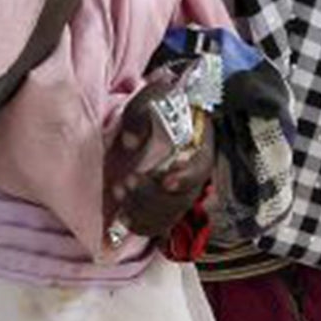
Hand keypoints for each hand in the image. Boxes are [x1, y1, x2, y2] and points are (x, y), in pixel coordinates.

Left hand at [105, 77, 214, 238]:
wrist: (171, 112)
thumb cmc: (164, 104)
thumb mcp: (154, 96)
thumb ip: (141, 114)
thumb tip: (130, 143)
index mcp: (200, 147)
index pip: (201, 168)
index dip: (186, 177)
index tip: (167, 180)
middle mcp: (194, 175)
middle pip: (182, 198)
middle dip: (153, 195)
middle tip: (128, 182)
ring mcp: (182, 192)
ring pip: (170, 213)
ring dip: (143, 209)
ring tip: (119, 191)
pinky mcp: (166, 203)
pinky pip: (160, 223)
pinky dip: (142, 223)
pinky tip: (124, 218)